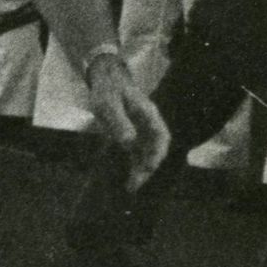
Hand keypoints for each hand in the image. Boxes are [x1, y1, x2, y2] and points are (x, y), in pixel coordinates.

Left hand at [87, 52, 168, 190]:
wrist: (106, 80)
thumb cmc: (108, 91)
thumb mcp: (108, 105)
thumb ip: (119, 122)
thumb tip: (128, 142)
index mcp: (148, 115)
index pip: (161, 137)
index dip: (157, 154)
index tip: (148, 168)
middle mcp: (149, 124)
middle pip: (155, 148)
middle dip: (148, 167)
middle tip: (135, 185)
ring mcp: (142, 129)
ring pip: (147, 152)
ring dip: (141, 169)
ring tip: (131, 187)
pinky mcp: (133, 133)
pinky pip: (137, 151)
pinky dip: (134, 164)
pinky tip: (128, 177)